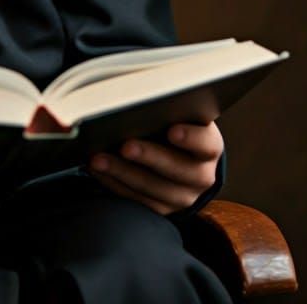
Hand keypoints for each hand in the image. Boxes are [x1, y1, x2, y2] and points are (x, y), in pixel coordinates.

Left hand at [87, 121, 222, 215]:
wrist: (182, 157)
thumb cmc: (174, 124)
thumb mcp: (177, 115)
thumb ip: (164, 109)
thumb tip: (133, 98)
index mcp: (208, 146)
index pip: (206, 143)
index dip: (191, 138)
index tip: (172, 130)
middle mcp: (201, 175)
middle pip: (178, 170)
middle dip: (149, 157)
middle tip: (125, 145)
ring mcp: (183, 196)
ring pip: (154, 189)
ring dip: (122, 173)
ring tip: (98, 159)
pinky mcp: (163, 208)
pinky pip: (138, 201)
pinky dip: (115, 185)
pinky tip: (98, 171)